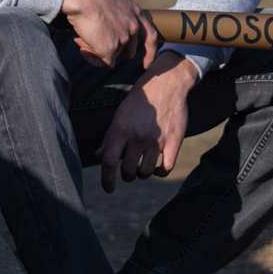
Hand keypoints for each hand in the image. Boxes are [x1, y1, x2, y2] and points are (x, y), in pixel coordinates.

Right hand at [61, 0, 158, 69]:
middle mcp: (133, 25)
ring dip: (98, 51)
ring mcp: (123, 38)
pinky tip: (82, 50)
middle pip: (130, 50)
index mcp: (134, 11)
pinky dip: (93, 59)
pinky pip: (104, 63)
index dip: (149, 51)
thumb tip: (105, 18)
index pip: (149, 35)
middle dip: (115, 53)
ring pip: (114, 55)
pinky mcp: (111, 48)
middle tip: (94, 46)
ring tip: (80, 39)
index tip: (146, 63)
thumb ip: (115, 9)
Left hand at [96, 50, 196, 192]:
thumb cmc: (139, 101)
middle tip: (129, 171)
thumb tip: (99, 156)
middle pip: (128, 171)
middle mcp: (137, 136)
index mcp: (120, 129)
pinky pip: (166, 168)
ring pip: (146, 173)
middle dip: (127, 176)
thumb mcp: (119, 115)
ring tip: (142, 166)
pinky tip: (157, 167)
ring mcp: (156, 140)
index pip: (109, 161)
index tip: (108, 189)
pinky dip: (160, 172)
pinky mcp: (173, 142)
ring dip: (142, 173)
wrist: (165, 84)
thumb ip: (109, 137)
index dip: (107, 179)